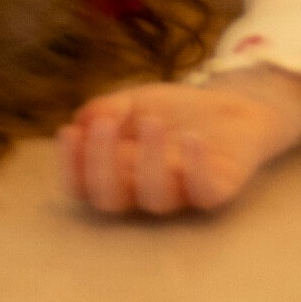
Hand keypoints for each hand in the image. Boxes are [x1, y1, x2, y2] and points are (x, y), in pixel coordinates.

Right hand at [58, 64, 300, 215]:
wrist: (231, 110)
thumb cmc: (175, 113)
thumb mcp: (134, 101)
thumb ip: (108, 110)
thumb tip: (81, 122)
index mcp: (118, 173)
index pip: (83, 185)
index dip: (72, 166)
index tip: (69, 132)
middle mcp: (144, 191)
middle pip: (111, 199)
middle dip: (101, 165)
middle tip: (102, 125)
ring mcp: (181, 194)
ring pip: (155, 198)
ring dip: (148, 160)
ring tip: (152, 120)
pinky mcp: (217, 189)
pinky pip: (204, 191)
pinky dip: (196, 167)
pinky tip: (192, 138)